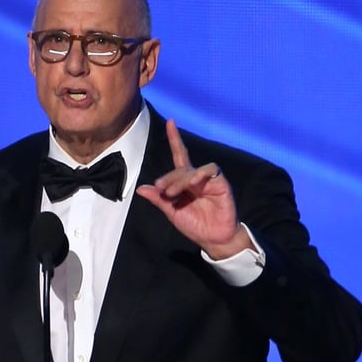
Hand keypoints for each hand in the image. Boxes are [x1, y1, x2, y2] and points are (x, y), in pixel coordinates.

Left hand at [135, 119, 252, 258]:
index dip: (175, 139)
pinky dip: (200, 174)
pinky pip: (211, 170)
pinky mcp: (221, 184)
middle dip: (168, 178)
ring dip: (180, 179)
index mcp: (185, 182)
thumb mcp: (172, 212)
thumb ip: (159, 200)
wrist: (213, 239)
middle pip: (181, 167)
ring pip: (193, 169)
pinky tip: (193, 183)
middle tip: (161, 190)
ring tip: (172, 193)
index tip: (171, 122)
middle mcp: (197, 178)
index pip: (180, 155)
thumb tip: (140, 189)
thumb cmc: (195, 226)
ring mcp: (209, 180)